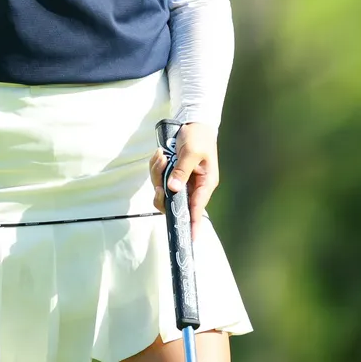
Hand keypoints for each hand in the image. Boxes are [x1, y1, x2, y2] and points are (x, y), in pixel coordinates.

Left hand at [150, 122, 219, 240]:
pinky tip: (160, 154)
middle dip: (161, 186)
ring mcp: (181, 180)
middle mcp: (192, 186)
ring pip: (162, 188)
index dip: (192, 223)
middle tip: (162, 166)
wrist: (193, 122)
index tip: (189, 238)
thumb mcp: (192, 152)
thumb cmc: (199, 137)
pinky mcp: (171, 174)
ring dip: (157, 172)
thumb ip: (182, 170)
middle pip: (173, 201)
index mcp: (205, 183)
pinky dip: (155, 166)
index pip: (197, 209)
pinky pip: (158, 177)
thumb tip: (173, 189)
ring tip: (162, 155)